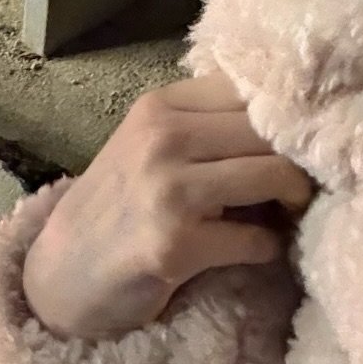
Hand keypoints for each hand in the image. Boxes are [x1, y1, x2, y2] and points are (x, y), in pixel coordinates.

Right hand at [22, 69, 315, 338]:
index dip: (288, 117)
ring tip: (285, 213)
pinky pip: (258, 240)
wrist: (60, 274)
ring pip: (274, 174)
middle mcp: (162, 137)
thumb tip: (297, 121)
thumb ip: (207, 126)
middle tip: (302, 184)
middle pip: (271, 130)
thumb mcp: (150, 148)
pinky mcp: (176, 244)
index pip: (252, 89)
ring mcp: (168, 190)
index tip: (299, 144)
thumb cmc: (119, 209)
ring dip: (293, 200)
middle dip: (300, 159)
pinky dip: (268, 248)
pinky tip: (252, 250)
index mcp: (161, 106)